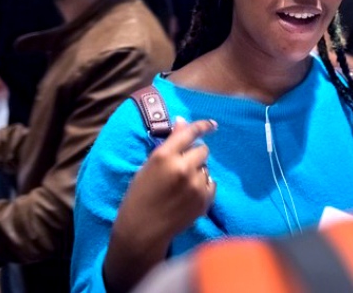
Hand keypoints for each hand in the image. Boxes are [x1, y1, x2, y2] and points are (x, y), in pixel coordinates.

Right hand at [113, 117, 216, 247]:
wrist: (142, 231)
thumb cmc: (139, 196)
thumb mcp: (148, 166)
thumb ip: (169, 144)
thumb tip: (182, 121)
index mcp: (164, 156)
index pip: (189, 132)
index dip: (203, 126)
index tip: (212, 125)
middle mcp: (183, 167)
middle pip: (203, 150)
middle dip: (195, 155)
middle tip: (183, 166)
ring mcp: (196, 184)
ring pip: (206, 168)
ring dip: (198, 172)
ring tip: (182, 186)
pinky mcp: (205, 199)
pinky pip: (211, 183)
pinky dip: (203, 186)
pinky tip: (188, 195)